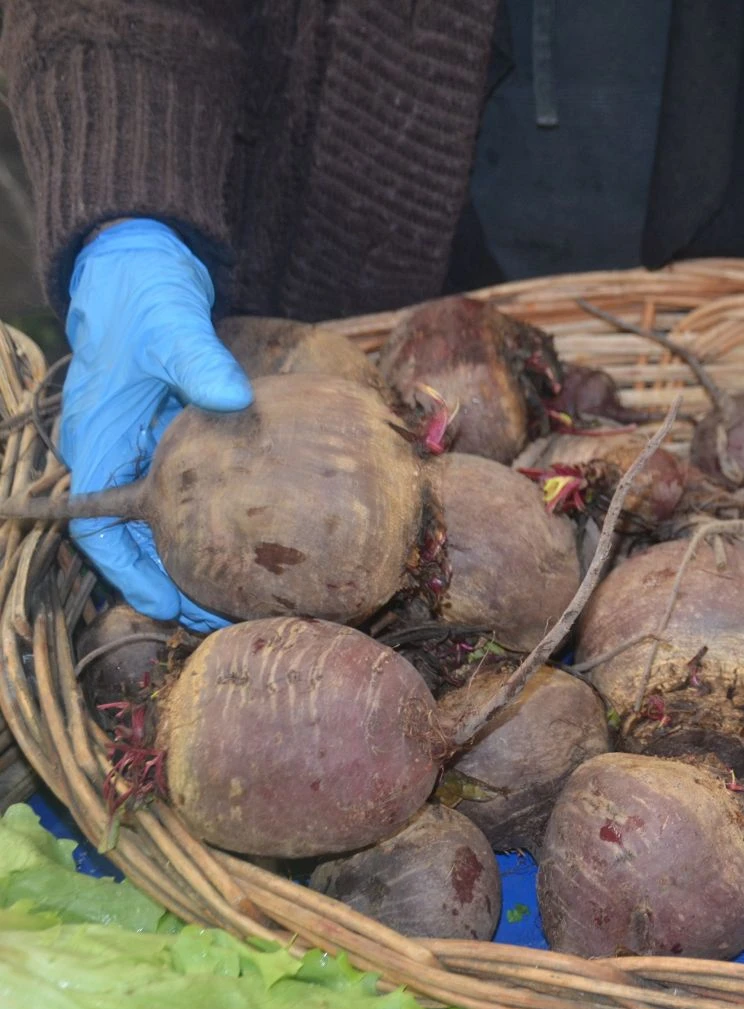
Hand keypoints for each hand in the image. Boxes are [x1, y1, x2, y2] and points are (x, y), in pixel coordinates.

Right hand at [63, 219, 252, 630]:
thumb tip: (235, 398)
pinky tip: (252, 538)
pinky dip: (208, 520)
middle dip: (167, 579)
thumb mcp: (173, 323)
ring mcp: (141, 442)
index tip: (165, 604)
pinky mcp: (168, 434)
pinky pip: (185, 490)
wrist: (143, 263)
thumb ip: (199, 360)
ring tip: (236, 595)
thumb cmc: (146, 293)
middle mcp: (114, 446)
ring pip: (157, 519)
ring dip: (189, 557)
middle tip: (216, 615)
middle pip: (131, 535)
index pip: (96, 524)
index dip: (128, 571)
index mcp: (98, 435)